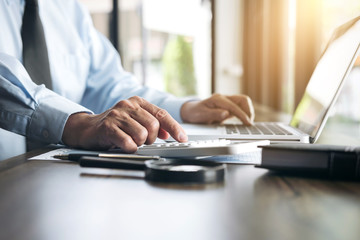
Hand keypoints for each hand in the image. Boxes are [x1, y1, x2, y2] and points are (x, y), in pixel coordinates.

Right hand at [62, 96, 187, 151]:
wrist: (87, 128)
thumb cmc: (114, 126)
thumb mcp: (134, 121)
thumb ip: (152, 124)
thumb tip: (168, 133)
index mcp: (138, 102)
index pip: (162, 114)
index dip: (174, 127)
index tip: (182, 138)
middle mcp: (128, 105)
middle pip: (153, 125)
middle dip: (152, 138)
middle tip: (142, 141)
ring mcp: (117, 114)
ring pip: (142, 134)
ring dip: (139, 144)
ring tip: (130, 141)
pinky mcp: (107, 126)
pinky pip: (128, 142)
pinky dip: (130, 148)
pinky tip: (124, 146)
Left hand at [180, 93, 254, 124]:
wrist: (191, 111)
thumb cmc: (195, 113)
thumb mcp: (201, 115)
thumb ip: (214, 114)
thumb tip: (226, 113)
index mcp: (217, 99)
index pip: (234, 106)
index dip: (242, 114)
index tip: (247, 123)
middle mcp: (224, 98)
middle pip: (242, 99)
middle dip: (248, 110)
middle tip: (249, 123)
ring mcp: (227, 101)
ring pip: (243, 102)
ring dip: (248, 111)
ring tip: (248, 123)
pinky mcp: (229, 106)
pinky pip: (241, 107)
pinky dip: (245, 113)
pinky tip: (245, 121)